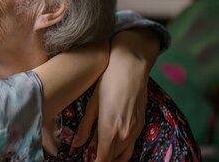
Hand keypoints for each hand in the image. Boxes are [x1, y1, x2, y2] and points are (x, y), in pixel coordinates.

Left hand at [72, 29, 158, 161]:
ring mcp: (135, 130)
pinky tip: (114, 143)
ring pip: (125, 156)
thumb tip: (77, 144)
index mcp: (109, 130)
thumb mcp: (92, 103)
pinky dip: (123, 150)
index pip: (102, 159)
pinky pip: (132, 145)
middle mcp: (124, 135)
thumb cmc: (108, 81)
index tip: (87, 160)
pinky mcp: (141, 124)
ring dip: (114, 158)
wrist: (131, 66)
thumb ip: (85, 127)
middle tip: (92, 156)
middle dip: (102, 160)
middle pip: (114, 160)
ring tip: (102, 152)